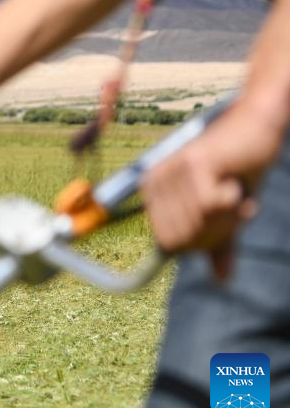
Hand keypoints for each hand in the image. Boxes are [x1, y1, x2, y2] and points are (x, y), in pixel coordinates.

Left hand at [141, 100, 278, 278]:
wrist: (257, 128)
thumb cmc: (237, 168)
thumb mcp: (226, 211)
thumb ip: (219, 242)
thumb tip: (222, 278)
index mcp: (151, 192)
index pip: (170, 245)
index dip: (202, 242)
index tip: (221, 221)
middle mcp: (153, 181)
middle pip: (185, 238)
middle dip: (218, 230)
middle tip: (232, 205)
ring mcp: (171, 171)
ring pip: (200, 223)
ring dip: (229, 216)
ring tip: (235, 192)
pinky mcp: (195, 164)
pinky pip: (211, 206)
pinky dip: (234, 203)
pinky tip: (237, 184)